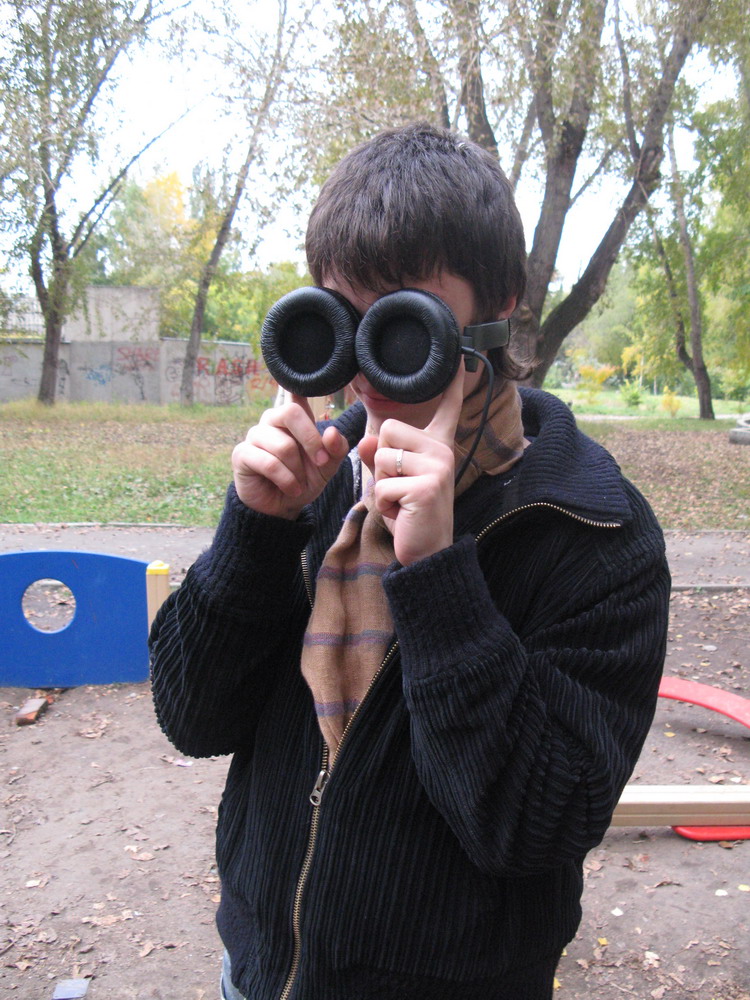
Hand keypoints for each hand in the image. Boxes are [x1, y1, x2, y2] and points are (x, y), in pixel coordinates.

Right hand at [232, 395, 348, 519]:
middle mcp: (271, 420)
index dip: (301, 390)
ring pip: (284, 445)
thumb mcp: (327, 467)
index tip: (308, 395)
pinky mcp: (242, 454)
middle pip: (291, 412)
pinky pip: (270, 463)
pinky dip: (286, 480)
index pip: (296, 394)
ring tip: (299, 483)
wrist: (281, 508)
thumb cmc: (303, 480)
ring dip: (298, 471)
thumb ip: (335, 450)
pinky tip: (290, 488)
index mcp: (293, 418)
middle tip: (321, 463)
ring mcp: (254, 435)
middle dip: (311, 441)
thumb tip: (332, 432)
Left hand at [357, 368, 463, 565]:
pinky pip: (382, 484)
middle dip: (381, 463)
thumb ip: (377, 457)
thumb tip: (364, 441)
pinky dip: (383, 504)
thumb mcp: (389, 481)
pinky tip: (402, 513)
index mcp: (437, 446)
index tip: (460, 358)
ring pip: (381, 458)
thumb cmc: (408, 515)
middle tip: (399, 489)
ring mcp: (437, 467)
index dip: (452, 384)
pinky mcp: (426, 486)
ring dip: (380, 486)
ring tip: (400, 502)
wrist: (426, 554)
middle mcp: (442, 451)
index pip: (445, 409)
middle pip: (388, 430)